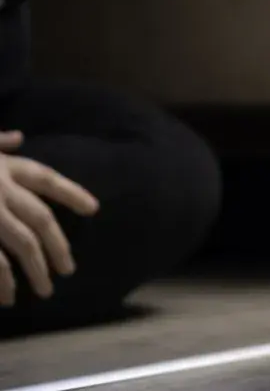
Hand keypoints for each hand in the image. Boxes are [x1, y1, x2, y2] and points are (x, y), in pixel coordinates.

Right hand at [0, 134, 98, 305]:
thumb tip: (17, 138)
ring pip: (22, 244)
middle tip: (68, 270)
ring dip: (36, 270)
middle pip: (41, 219)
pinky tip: (7, 297)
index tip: (94, 209)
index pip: (47, 179)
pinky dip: (2, 281)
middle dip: (58, 246)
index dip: (72, 193)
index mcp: (2, 166)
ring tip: (45, 290)